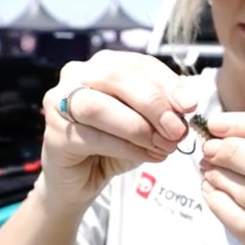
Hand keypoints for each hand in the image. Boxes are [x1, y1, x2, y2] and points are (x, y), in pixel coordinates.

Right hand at [40, 50, 196, 209]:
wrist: (81, 180)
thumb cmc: (113, 144)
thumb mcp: (147, 122)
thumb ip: (163, 109)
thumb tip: (185, 106)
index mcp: (104, 64)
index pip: (139, 64)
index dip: (168, 83)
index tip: (190, 105)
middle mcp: (77, 75)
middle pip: (119, 78)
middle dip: (155, 104)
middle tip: (177, 129)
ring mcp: (59, 103)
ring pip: (101, 107)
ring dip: (139, 127)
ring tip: (164, 145)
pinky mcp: (53, 134)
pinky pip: (93, 138)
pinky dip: (126, 147)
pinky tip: (147, 155)